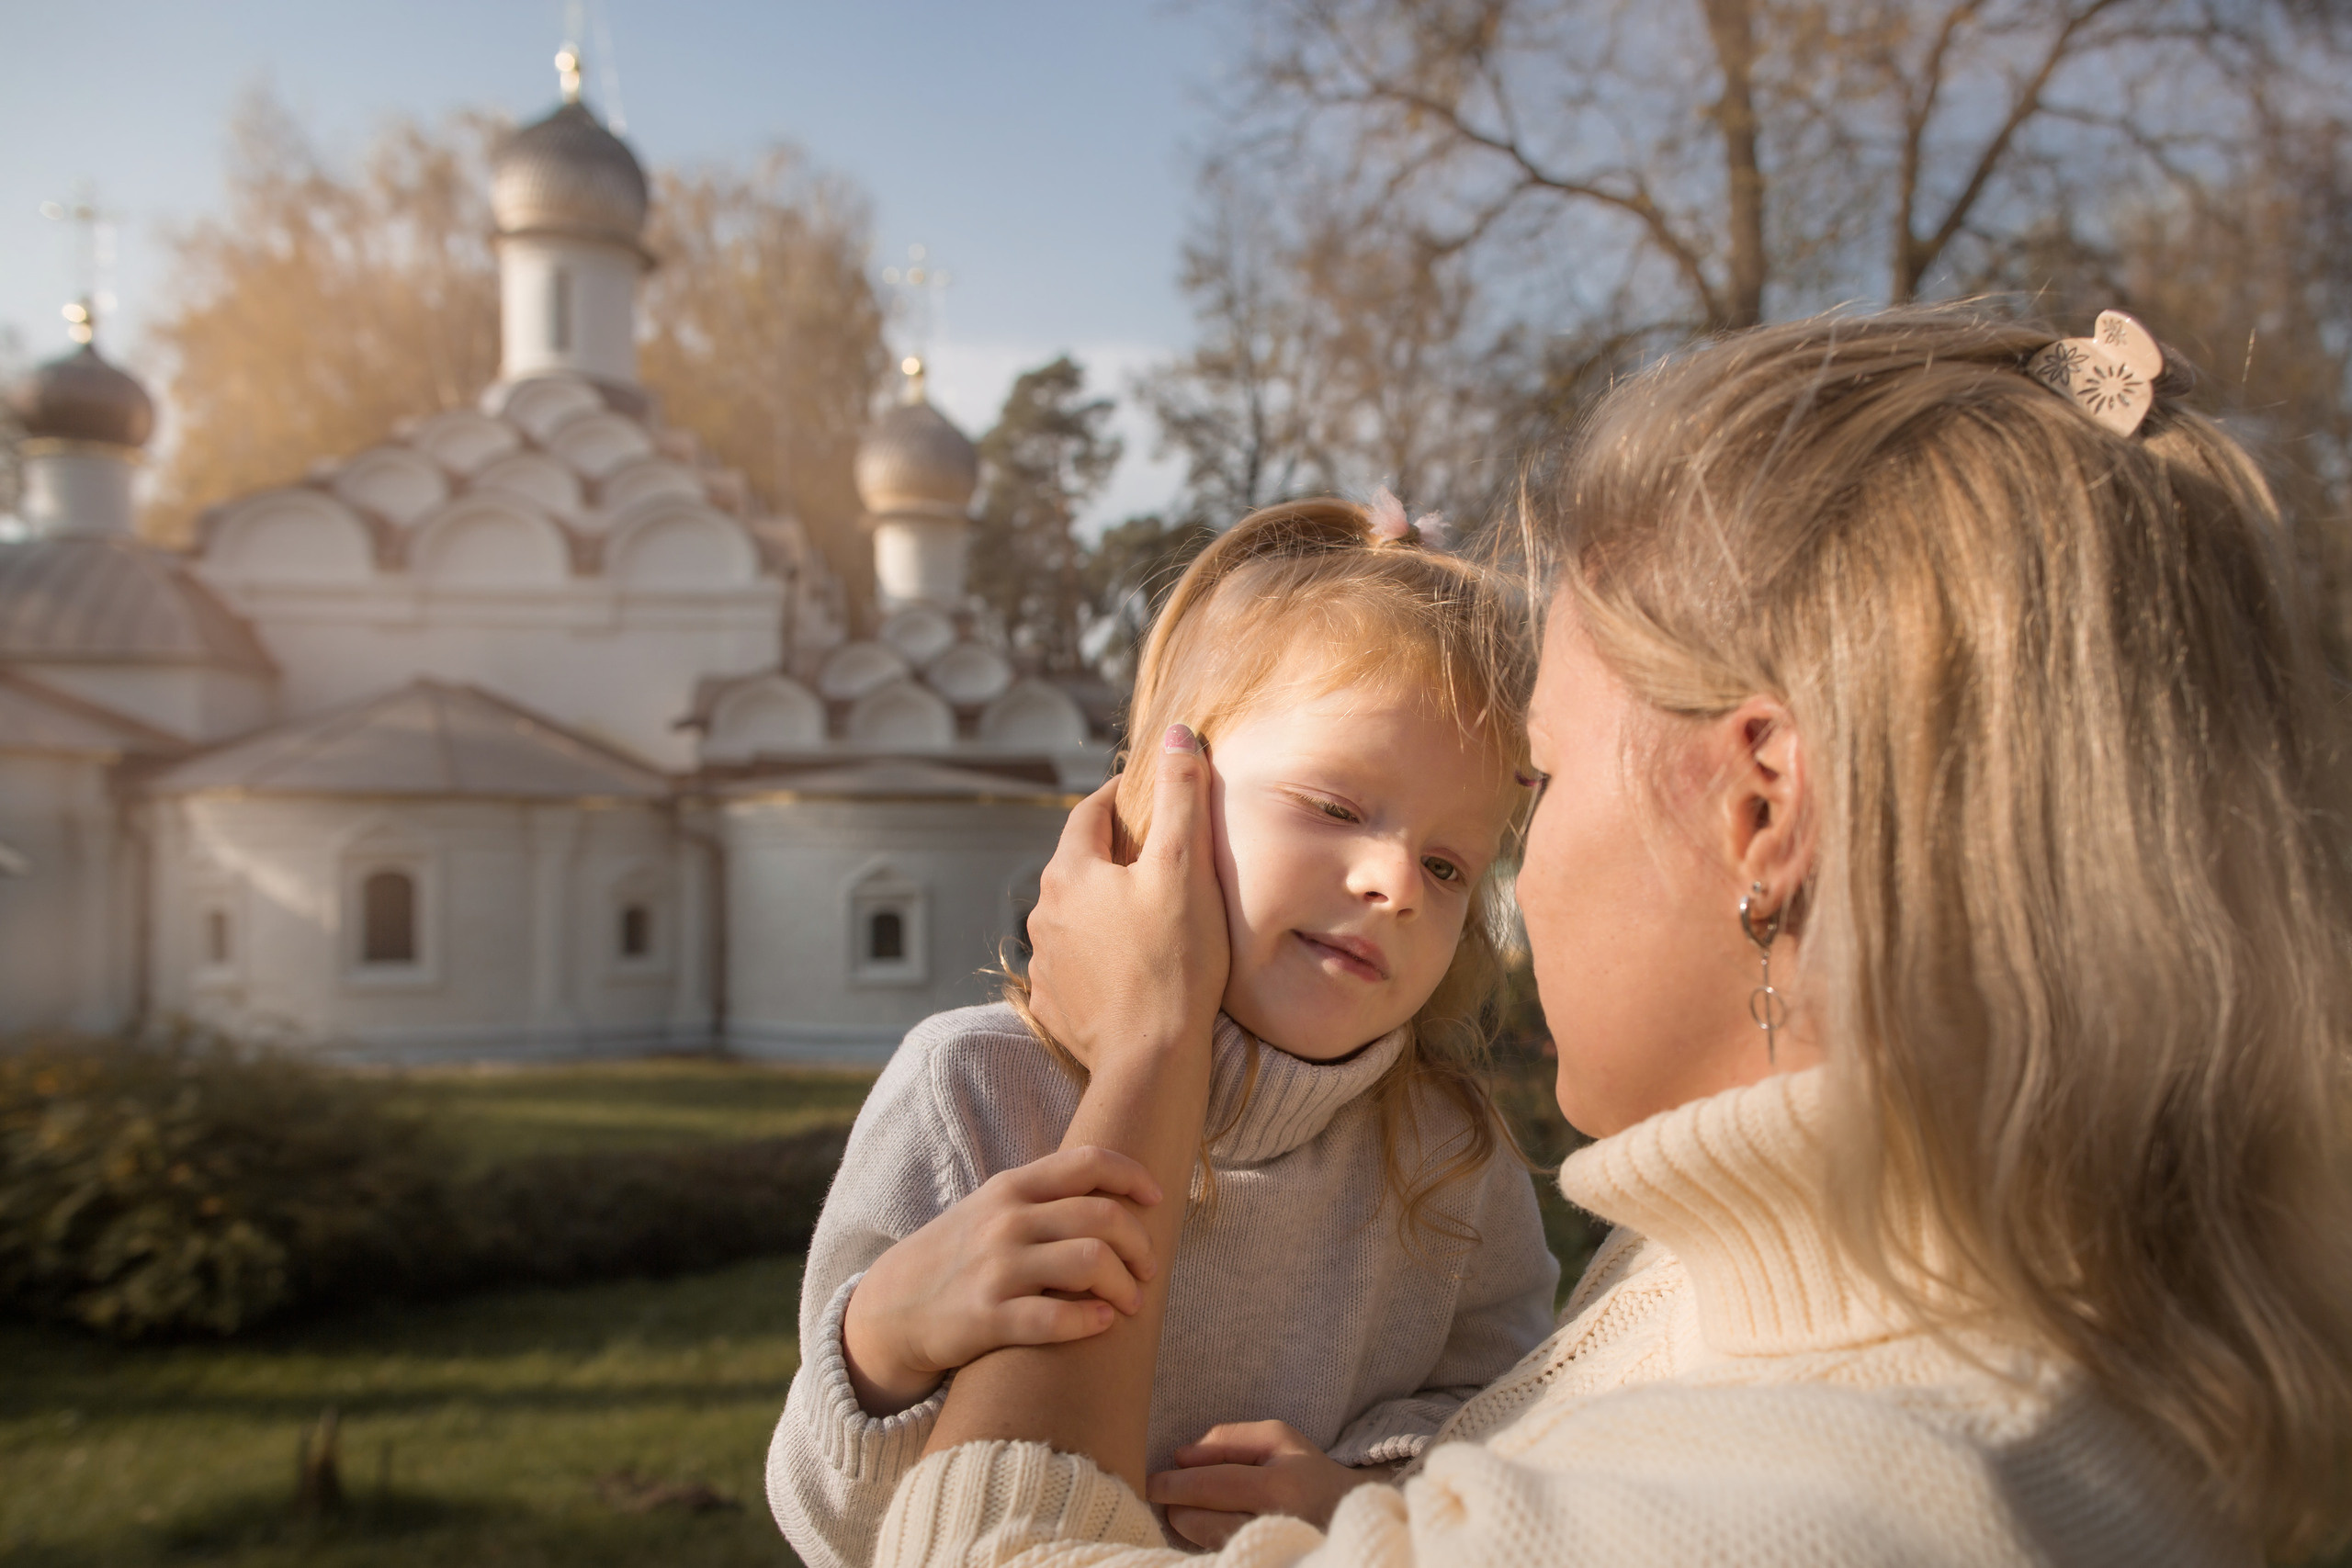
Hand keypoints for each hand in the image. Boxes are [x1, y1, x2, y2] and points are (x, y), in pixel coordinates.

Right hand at [840, 1146, 1162, 1416]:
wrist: (891, 1308)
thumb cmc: (959, 1255)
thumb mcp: (992, 1208)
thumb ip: (1044, 1195)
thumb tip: (1115, 1188)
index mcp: (1013, 1187)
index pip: (1089, 1162)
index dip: (1134, 1176)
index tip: (1157, 1199)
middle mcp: (1006, 1221)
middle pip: (1103, 1216)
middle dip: (1139, 1244)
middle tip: (1147, 1268)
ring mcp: (996, 1269)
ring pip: (1090, 1262)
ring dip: (1123, 1285)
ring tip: (1129, 1301)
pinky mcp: (986, 1318)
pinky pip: (1054, 1318)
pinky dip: (1088, 1320)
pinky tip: (1101, 1323)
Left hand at [1027, 724, 1228, 1074]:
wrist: (1150, 1059)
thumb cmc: (1175, 960)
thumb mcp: (1185, 866)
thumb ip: (1182, 795)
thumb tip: (1177, 734)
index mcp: (1070, 873)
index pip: (1089, 815)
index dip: (1119, 799)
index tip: (1143, 794)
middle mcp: (1043, 913)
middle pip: (1078, 867)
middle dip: (1112, 856)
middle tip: (1153, 857)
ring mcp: (1044, 962)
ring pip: (1074, 917)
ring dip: (1103, 908)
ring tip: (1145, 915)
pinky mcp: (1053, 1005)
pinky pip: (1074, 965)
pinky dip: (1097, 957)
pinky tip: (1129, 966)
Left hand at [1146, 1420, 1392, 1550]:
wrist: (1347, 1514)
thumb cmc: (1307, 1471)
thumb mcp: (1277, 1437)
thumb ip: (1227, 1439)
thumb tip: (1180, 1457)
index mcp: (1281, 1486)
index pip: (1212, 1485)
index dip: (1175, 1484)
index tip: (1151, 1482)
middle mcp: (1276, 1525)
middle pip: (1202, 1522)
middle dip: (1178, 1506)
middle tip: (1170, 1494)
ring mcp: (1271, 1551)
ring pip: (1207, 1544)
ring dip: (1188, 1524)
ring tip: (1193, 1508)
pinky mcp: (1264, 1564)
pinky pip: (1220, 1554)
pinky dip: (1205, 1540)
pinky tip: (1211, 1525)